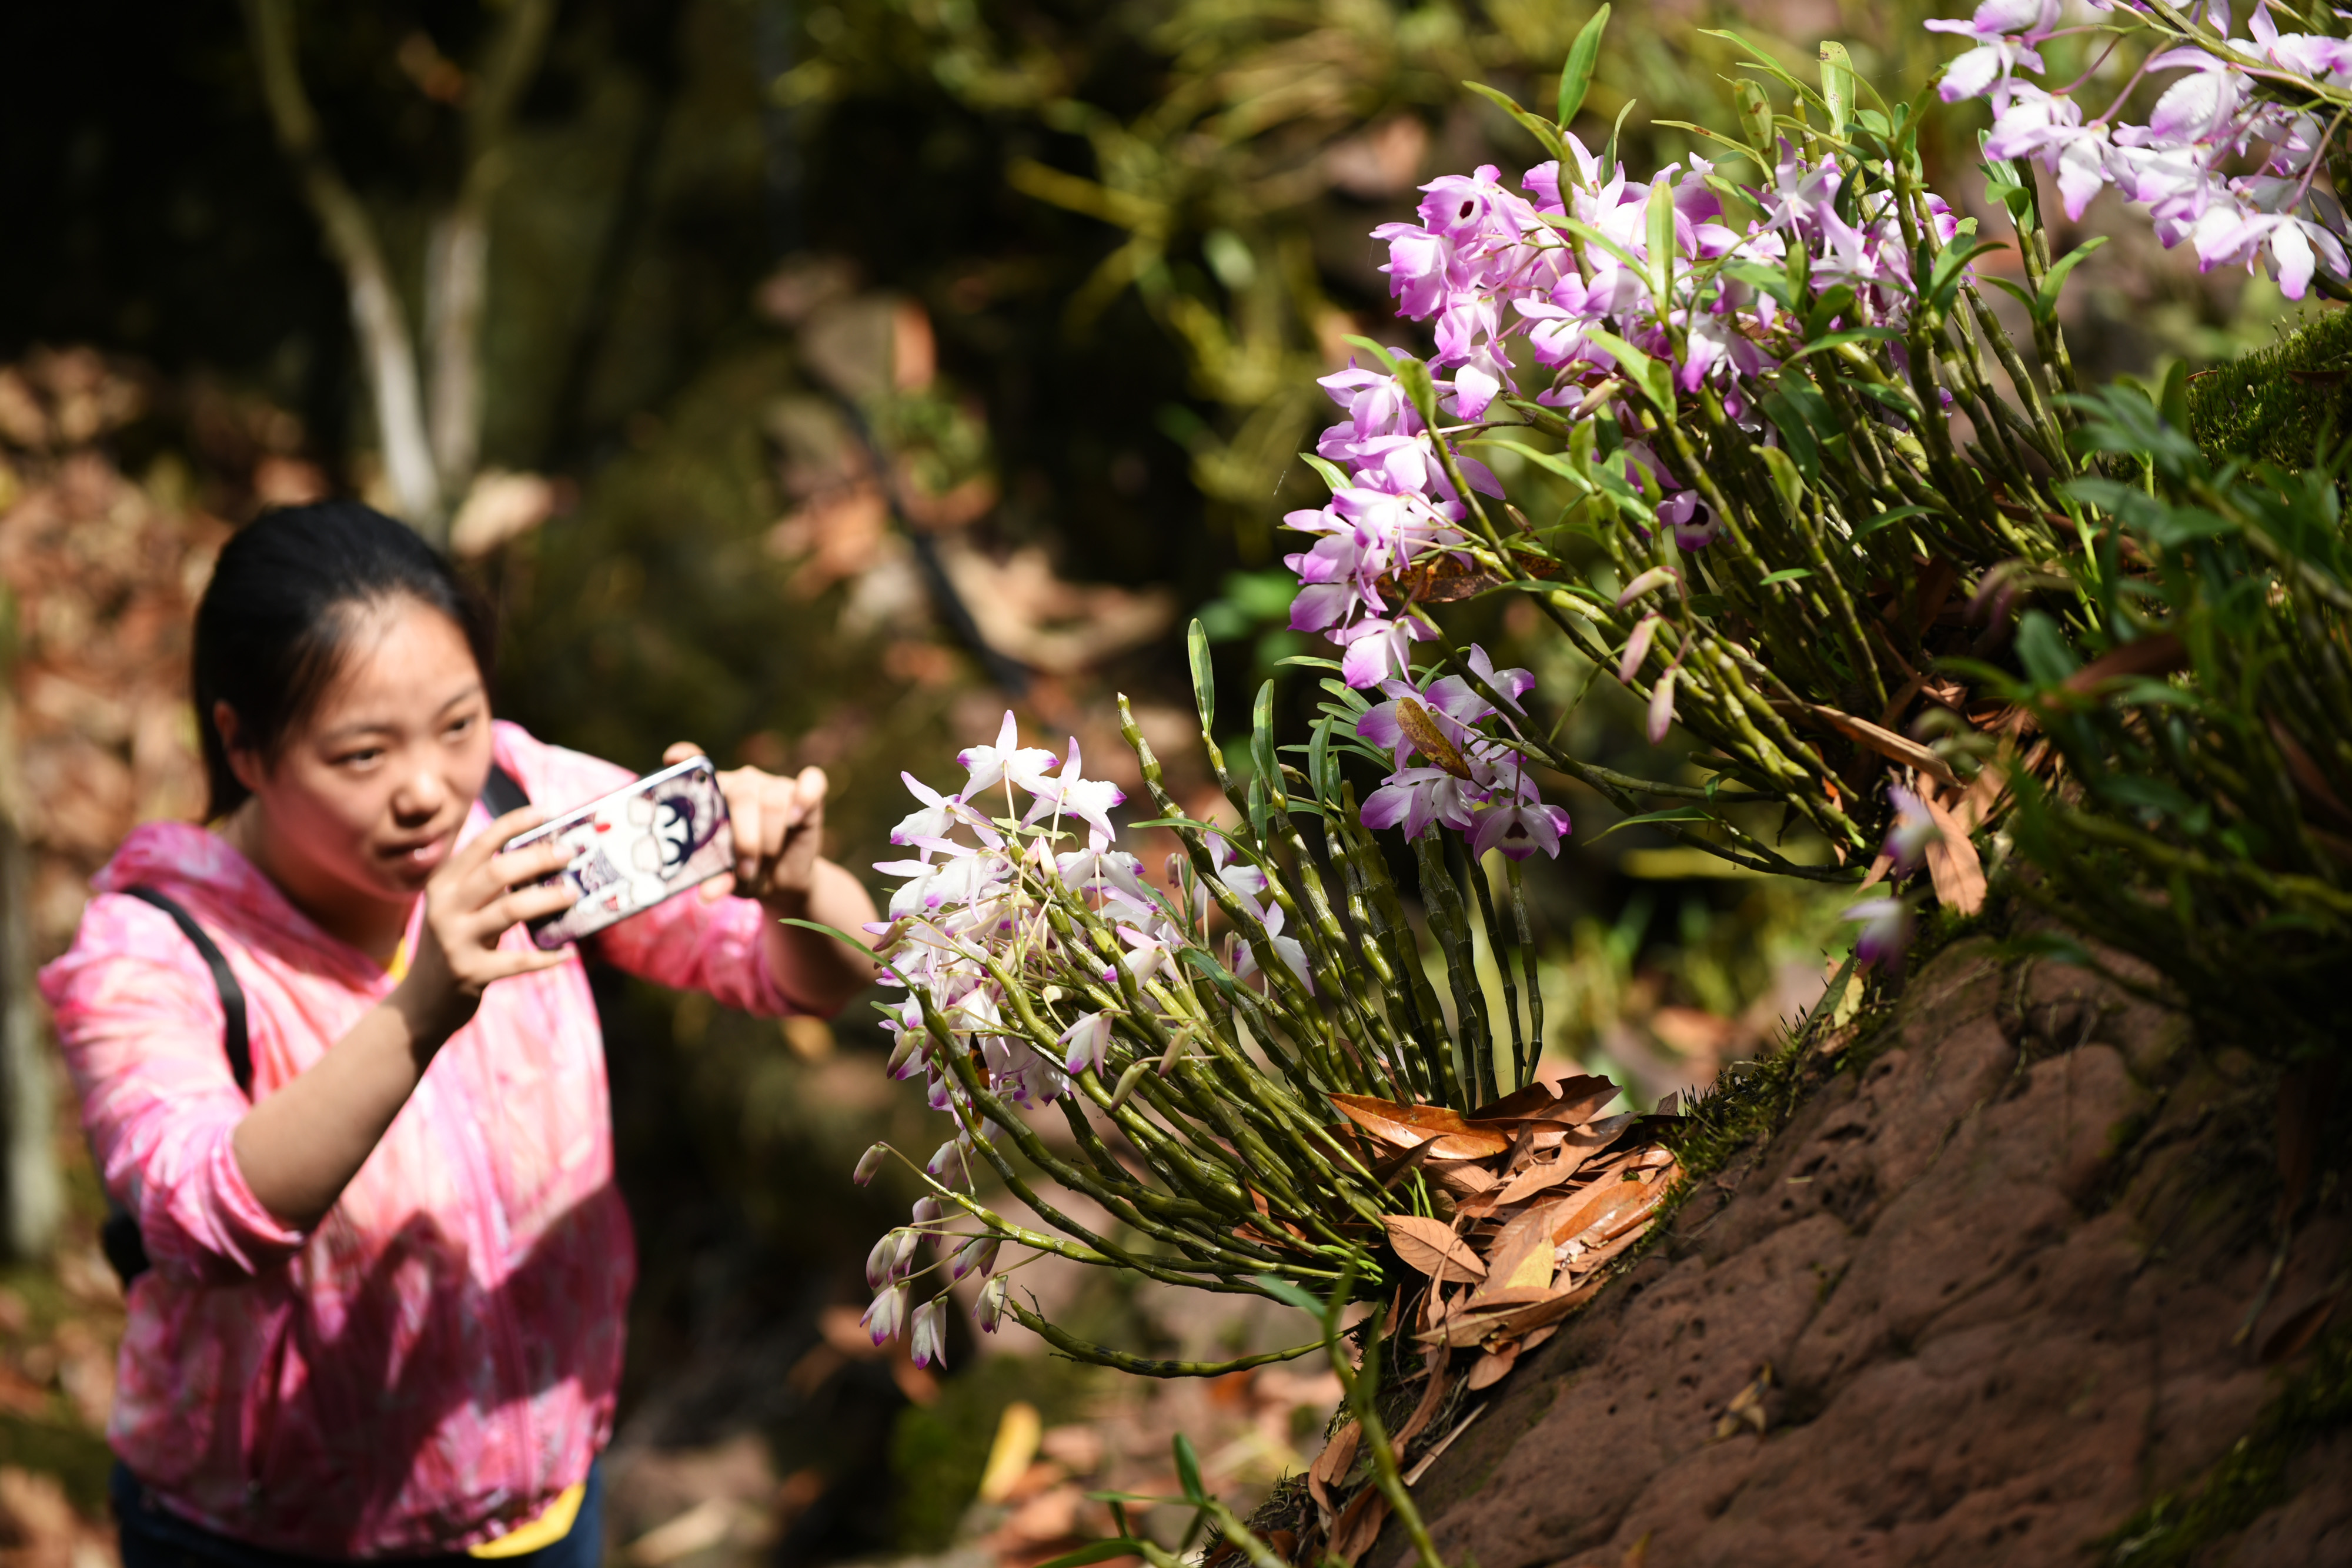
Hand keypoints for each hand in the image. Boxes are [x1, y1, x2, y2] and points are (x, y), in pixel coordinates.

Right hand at [392, 807, 577, 1042]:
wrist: (420, 1003)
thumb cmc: (454, 944)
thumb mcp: (458, 909)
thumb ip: (487, 886)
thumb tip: (543, 860)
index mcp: (443, 884)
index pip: (481, 843)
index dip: (514, 823)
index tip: (546, 811)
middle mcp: (444, 907)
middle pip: (497, 872)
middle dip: (538, 858)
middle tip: (569, 853)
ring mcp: (455, 940)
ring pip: (509, 909)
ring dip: (547, 899)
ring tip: (572, 894)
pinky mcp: (469, 972)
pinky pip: (517, 961)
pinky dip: (546, 956)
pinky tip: (567, 952)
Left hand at [664, 742, 828, 906]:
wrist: (782, 882)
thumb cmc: (745, 873)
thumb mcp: (728, 880)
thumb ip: (717, 880)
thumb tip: (707, 894)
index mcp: (713, 796)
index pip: (695, 765)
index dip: (686, 758)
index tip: (674, 758)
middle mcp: (743, 783)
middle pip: (744, 796)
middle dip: (745, 838)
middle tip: (746, 869)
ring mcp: (774, 785)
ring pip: (774, 802)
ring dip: (771, 839)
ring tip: (766, 861)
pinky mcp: (807, 792)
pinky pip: (812, 783)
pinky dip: (804, 799)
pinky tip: (795, 819)